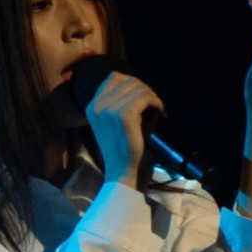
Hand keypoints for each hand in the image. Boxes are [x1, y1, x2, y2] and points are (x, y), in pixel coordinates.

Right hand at [85, 70, 164, 188]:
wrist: (123, 173)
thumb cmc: (122, 151)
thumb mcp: (113, 124)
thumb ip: (118, 104)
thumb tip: (139, 86)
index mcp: (92, 106)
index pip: (114, 77)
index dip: (132, 82)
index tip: (143, 97)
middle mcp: (98, 106)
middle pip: (128, 81)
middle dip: (144, 90)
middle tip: (152, 106)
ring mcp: (109, 110)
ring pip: (139, 88)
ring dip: (152, 97)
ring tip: (155, 111)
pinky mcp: (124, 116)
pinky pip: (145, 97)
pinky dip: (156, 102)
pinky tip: (159, 112)